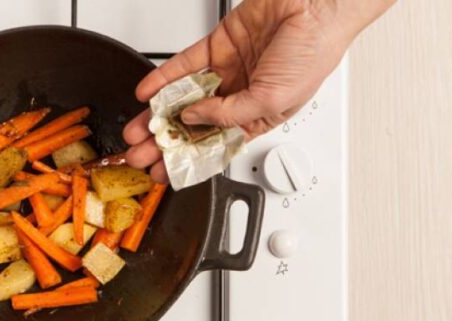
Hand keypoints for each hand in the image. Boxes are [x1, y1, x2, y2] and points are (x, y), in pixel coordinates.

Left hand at [123, 0, 394, 182]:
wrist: (316, 5)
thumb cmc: (313, 52)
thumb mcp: (272, 100)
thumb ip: (230, 115)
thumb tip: (194, 119)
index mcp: (260, 117)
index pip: (216, 146)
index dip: (188, 160)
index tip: (163, 173)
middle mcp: (241, 95)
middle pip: (194, 125)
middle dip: (165, 142)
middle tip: (140, 155)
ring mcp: (227, 70)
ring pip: (183, 98)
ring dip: (158, 114)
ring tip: (136, 130)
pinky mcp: (217, 46)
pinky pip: (183, 66)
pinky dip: (162, 78)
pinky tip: (145, 92)